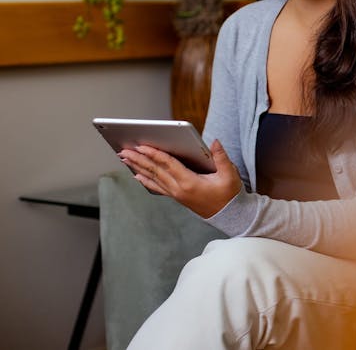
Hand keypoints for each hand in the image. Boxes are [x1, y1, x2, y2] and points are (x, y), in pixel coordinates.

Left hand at [119, 139, 242, 218]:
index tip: (142, 146)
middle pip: (155, 171)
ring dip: (138, 167)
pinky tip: (138, 176)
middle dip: (139, 159)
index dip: (155, 154)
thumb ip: (221, 157)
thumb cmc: (229, 195)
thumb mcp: (230, 175)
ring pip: (153, 178)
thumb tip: (214, 142)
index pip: (168, 165)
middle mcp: (179, 189)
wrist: (229, 215)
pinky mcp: (177, 197)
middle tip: (124, 150)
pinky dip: (146, 181)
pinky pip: (157, 188)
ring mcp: (176, 194)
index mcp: (190, 182)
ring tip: (126, 159)